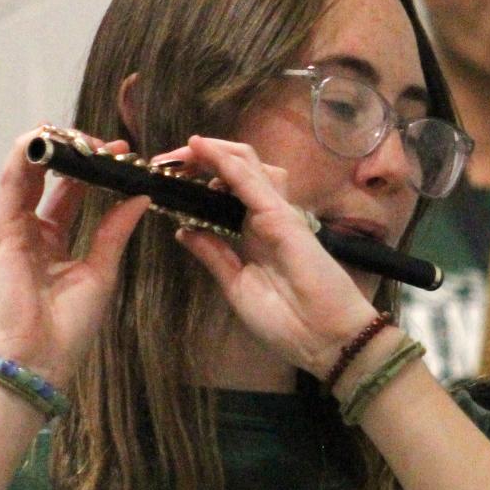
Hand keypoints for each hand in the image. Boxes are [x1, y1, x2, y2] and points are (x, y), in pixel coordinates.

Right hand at [0, 131, 151, 385]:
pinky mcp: (1, 229)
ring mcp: (13, 227)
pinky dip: (27, 155)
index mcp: (53, 242)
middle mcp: (30, 230)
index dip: (95, 168)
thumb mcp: (101, 271)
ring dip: (52, 145)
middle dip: (75, 150)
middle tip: (106, 139)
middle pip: (48, 175)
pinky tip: (47, 137)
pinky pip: (12, 181)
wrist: (40, 359)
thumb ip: (114, 231)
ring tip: (82, 133)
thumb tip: (139, 197)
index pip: (71, 191)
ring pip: (27, 170)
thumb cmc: (68, 327)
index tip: (123, 152)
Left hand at [166, 136, 379, 375]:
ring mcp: (277, 213)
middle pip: (236, 169)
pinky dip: (225, 162)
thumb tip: (184, 230)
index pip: (226, 190)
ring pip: (247, 163)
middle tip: (166, 162)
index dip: (198, 177)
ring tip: (183, 151)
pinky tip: (201, 149)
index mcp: (254, 232)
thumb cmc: (287, 321)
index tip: (165, 178)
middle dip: (200, 158)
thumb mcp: (236, 285)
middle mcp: (265, 216)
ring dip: (214, 152)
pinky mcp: (283, 217)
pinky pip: (251, 181)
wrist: (324, 340)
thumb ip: (213, 254)